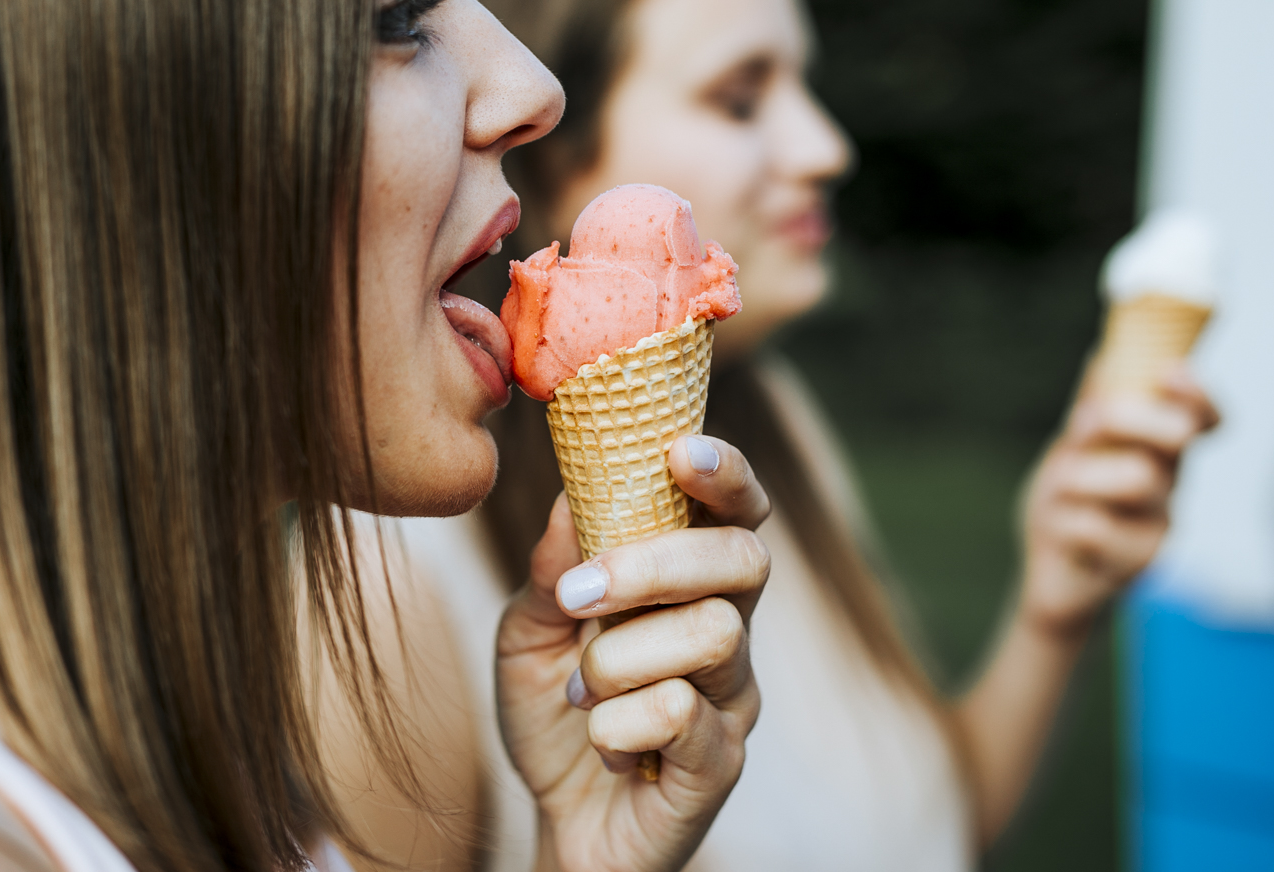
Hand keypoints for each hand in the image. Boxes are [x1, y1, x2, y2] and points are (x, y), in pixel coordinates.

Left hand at [496, 435, 770, 871]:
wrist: (558, 823)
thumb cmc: (556, 715)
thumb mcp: (528, 633)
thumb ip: (551, 569)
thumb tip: (567, 499)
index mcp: (690, 585)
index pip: (737, 513)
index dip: (726, 474)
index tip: (680, 450)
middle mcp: (729, 630)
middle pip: (745, 559)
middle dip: (658, 563)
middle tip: (582, 594)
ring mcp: (733, 698)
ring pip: (714, 635)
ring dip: (623, 657)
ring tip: (582, 692)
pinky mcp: (721, 762)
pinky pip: (685, 715)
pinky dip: (622, 724)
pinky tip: (603, 743)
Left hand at [1020, 368, 1218, 637]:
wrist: (1045, 574)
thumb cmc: (1064, 505)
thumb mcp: (1070, 453)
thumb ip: (1088, 411)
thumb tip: (1100, 358)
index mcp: (1158, 452)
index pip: (1202, 418)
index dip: (1197, 395)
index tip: (1171, 372)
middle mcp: (1170, 484)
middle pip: (1175, 440)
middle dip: (1128, 419)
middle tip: (1081, 424)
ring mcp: (1161, 524)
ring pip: (1134, 479)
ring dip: (1078, 479)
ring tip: (1058, 496)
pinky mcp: (1141, 563)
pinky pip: (1095, 526)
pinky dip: (1063, 524)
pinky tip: (1062, 538)